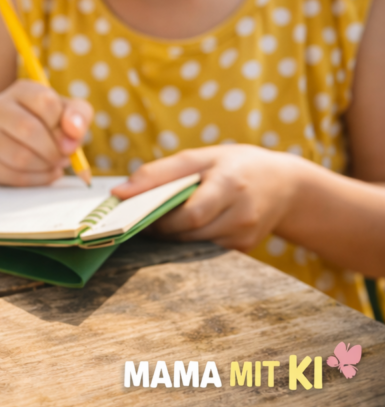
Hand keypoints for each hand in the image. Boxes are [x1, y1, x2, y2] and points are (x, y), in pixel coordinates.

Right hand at [0, 79, 92, 185]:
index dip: (64, 124)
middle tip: (63, 156)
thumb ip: (79, 115)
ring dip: (46, 166)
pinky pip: (13, 177)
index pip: (45, 101)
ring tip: (53, 163)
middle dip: (53, 149)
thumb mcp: (70, 112)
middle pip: (28, 129)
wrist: (21, 142)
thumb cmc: (50, 124)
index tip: (70, 137)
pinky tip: (43, 173)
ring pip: (20, 157)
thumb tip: (72, 133)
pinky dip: (37, 180)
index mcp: (20, 90)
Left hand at [111, 145, 300, 250]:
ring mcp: (245, 236)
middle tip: (141, 218)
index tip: (136, 212)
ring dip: (172, 236)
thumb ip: (158, 173)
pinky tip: (184, 228)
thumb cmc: (236, 165)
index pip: (190, 214)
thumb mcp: (201, 157)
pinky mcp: (244, 249)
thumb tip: (118, 193)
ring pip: (194, 244)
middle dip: (161, 227)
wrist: (287, 186)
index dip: (160, 218)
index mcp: (230, 185)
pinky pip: (205, 249)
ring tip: (160, 221)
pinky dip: (189, 240)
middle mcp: (241, 215)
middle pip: (189, 232)